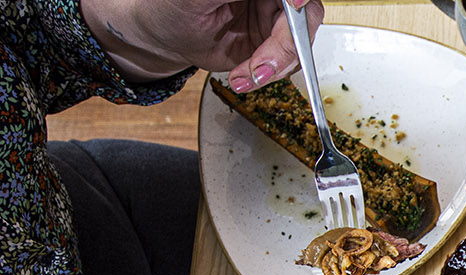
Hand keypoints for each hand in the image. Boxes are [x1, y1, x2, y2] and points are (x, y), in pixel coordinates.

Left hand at [80, 0, 324, 88]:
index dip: (299, 2)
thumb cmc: (169, 5)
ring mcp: (274, 21)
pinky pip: (286, 65)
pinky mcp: (271, 47)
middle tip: (265, 63)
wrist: (161, 36)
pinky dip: (266, 76)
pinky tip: (243, 76)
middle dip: (286, 45)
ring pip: (299, 44)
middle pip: (304, 16)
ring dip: (275, 66)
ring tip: (245, 75)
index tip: (295, 5)